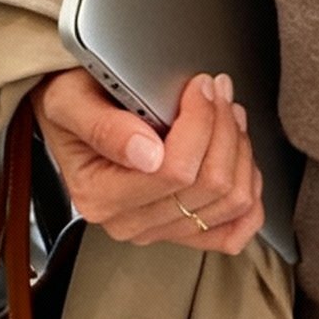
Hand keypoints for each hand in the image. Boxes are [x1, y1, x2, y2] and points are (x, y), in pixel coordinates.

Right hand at [32, 67, 265, 254]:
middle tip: (217, 92)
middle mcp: (129, 222)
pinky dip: (248, 194)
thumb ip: (103, 127)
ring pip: (232, 201)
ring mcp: (160, 230)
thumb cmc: (73, 104)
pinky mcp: (185, 232)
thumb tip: (146, 155)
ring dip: (240, 150)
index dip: (200, 123)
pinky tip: (240, 160)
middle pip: (209, 185)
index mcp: (100, 196)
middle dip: (224, 129)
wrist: (73, 115)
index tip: (200, 87)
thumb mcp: (70, 102)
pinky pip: (235, 232)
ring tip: (228, 114)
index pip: (173, 171)